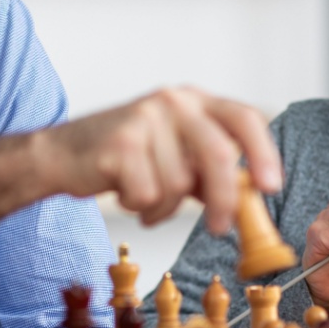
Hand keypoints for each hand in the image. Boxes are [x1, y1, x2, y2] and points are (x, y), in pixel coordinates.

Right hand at [0, 87, 281, 235]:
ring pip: (179, 184)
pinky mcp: (121, 144)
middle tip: (221, 227)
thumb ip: (209, 170)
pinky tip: (126, 194)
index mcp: (192, 100)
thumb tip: (250, 200)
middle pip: (218, 154)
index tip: (270, 187)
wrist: (59, 154)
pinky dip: (142, 208)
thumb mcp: (173, 155)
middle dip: (224, 199)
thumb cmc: (122, 157)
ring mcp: (145, 120)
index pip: (243, 118)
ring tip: (146, 199)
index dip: (262, 153)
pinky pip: (150, 194)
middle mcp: (172, 102)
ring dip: (165, 207)